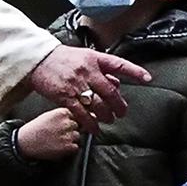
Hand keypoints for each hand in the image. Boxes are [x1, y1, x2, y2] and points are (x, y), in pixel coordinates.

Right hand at [16, 108, 80, 160]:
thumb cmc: (35, 129)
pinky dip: (70, 148)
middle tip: (58, 134)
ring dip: (71, 139)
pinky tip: (59, 146)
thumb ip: (61, 116)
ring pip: (77, 136)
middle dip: (69, 130)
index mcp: (62, 112)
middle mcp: (66, 122)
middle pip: (76, 126)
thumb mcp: (48, 115)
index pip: (73, 115)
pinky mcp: (68, 147)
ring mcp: (68, 135)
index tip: (61, 126)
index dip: (67, 121)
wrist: (27, 142)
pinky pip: (75, 147)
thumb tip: (73, 119)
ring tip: (58, 140)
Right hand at [28, 45, 151, 133]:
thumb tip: (116, 82)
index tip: (147, 78)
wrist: (39, 59)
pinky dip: (90, 123)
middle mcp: (87, 71)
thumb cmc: (63, 59)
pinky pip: (82, 113)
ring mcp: (76, 84)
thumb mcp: (84, 57)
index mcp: (94, 59)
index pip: (119, 64)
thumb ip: (101, 69)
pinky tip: (94, 128)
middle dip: (119, 105)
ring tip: (108, 119)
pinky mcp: (65, 96)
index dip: (134, 71)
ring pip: (97, 104)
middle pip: (110, 91)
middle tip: (122, 112)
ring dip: (106, 115)